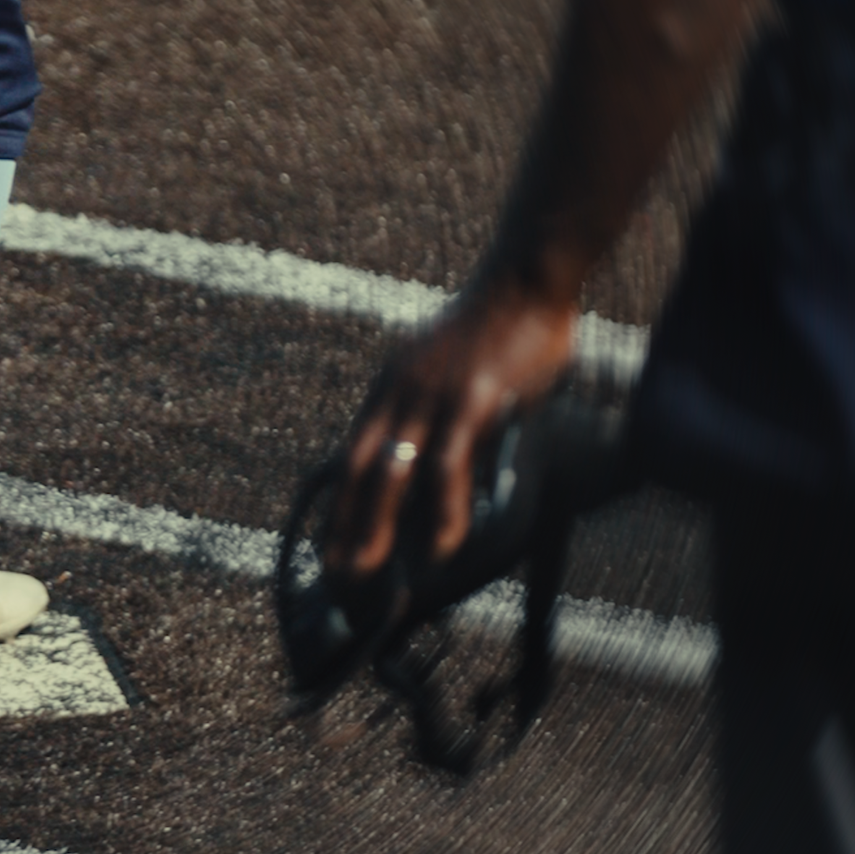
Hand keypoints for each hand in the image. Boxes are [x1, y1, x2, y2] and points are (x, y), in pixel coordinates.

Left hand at [325, 286, 577, 576]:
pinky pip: (449, 464)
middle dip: (345, 525)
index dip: (337, 506)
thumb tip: (432, 460)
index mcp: (389, 387)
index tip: (329, 550)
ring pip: (393, 473)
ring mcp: (432, 397)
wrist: (525, 278)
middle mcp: (399, 393)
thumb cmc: (496, 327)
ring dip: (379, 526)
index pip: (348, 456)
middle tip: (338, 575)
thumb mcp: (445, 366)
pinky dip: (441, 510)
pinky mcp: (471, 400)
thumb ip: (433, 410)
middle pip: (357, 469)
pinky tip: (442, 547)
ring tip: (375, 573)